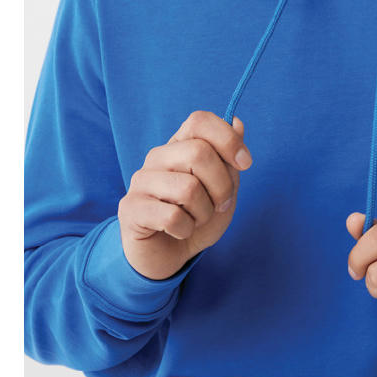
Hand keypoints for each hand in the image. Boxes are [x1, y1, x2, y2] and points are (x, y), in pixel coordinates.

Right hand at [118, 111, 251, 279]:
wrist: (169, 256)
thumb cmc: (197, 217)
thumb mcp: (223, 189)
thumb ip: (229, 160)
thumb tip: (237, 123)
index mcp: (180, 145)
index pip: (200, 121)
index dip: (228, 139)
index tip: (245, 163)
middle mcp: (157, 157)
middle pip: (199, 152)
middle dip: (222, 185)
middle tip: (220, 204)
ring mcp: (141, 181)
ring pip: (188, 188)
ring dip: (204, 212)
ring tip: (196, 219)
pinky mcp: (130, 208)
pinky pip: (172, 216)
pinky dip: (186, 229)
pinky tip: (179, 231)